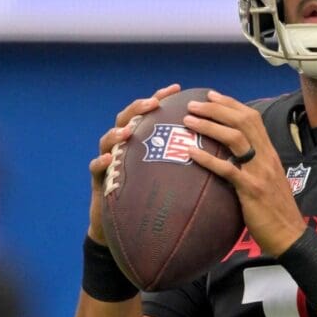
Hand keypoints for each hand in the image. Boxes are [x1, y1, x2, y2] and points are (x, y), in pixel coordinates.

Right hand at [87, 83, 181, 244]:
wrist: (126, 228)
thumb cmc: (153, 199)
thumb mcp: (171, 177)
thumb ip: (186, 161)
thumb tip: (220, 151)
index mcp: (141, 141)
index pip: (149, 114)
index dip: (160, 98)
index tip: (176, 88)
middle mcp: (122, 146)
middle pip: (126, 118)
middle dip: (138, 108)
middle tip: (152, 103)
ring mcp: (108, 161)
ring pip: (107, 139)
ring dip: (117, 133)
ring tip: (128, 131)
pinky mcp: (99, 180)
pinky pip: (95, 168)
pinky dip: (100, 161)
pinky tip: (109, 159)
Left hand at [184, 90, 306, 256]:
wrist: (290, 235)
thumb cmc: (275, 209)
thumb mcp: (268, 179)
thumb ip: (253, 164)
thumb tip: (231, 155)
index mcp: (270, 152)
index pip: (252, 118)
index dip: (231, 104)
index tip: (211, 96)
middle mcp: (266, 157)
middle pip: (242, 121)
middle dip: (216, 109)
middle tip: (193, 104)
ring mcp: (260, 172)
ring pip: (235, 138)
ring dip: (209, 126)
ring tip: (188, 121)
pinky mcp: (252, 190)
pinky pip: (228, 170)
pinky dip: (208, 159)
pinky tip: (190, 153)